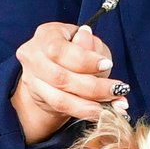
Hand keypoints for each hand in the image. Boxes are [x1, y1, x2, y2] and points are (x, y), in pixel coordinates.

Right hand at [12, 22, 124, 143]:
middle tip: (118, 90)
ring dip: (90, 105)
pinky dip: (84, 112)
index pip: (59, 50)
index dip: (85, 60)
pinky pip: (62, 109)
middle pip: (60, 78)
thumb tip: (103, 62)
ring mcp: (31, 79)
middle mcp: (32, 56)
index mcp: (46, 35)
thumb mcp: (88, 42)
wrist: (54, 66)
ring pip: (60, 99)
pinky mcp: (38, 97)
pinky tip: (102, 113)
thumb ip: (94, 49)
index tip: (108, 65)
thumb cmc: (75, 49)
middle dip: (93, 87)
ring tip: (113, 106)